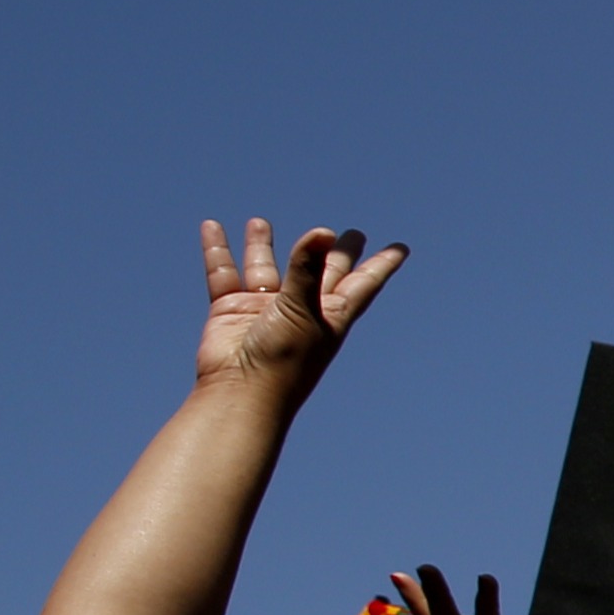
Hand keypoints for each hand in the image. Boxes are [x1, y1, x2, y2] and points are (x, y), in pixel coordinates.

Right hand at [190, 219, 404, 398]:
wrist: (240, 392)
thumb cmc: (283, 359)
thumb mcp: (301, 310)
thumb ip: (308, 269)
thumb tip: (324, 232)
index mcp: (331, 313)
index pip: (363, 281)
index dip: (381, 264)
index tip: (401, 247)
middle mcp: (301, 308)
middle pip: (322, 272)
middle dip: (335, 254)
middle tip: (353, 233)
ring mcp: (265, 308)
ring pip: (264, 268)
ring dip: (261, 245)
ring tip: (259, 222)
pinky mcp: (231, 310)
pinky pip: (224, 273)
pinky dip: (217, 251)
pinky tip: (212, 226)